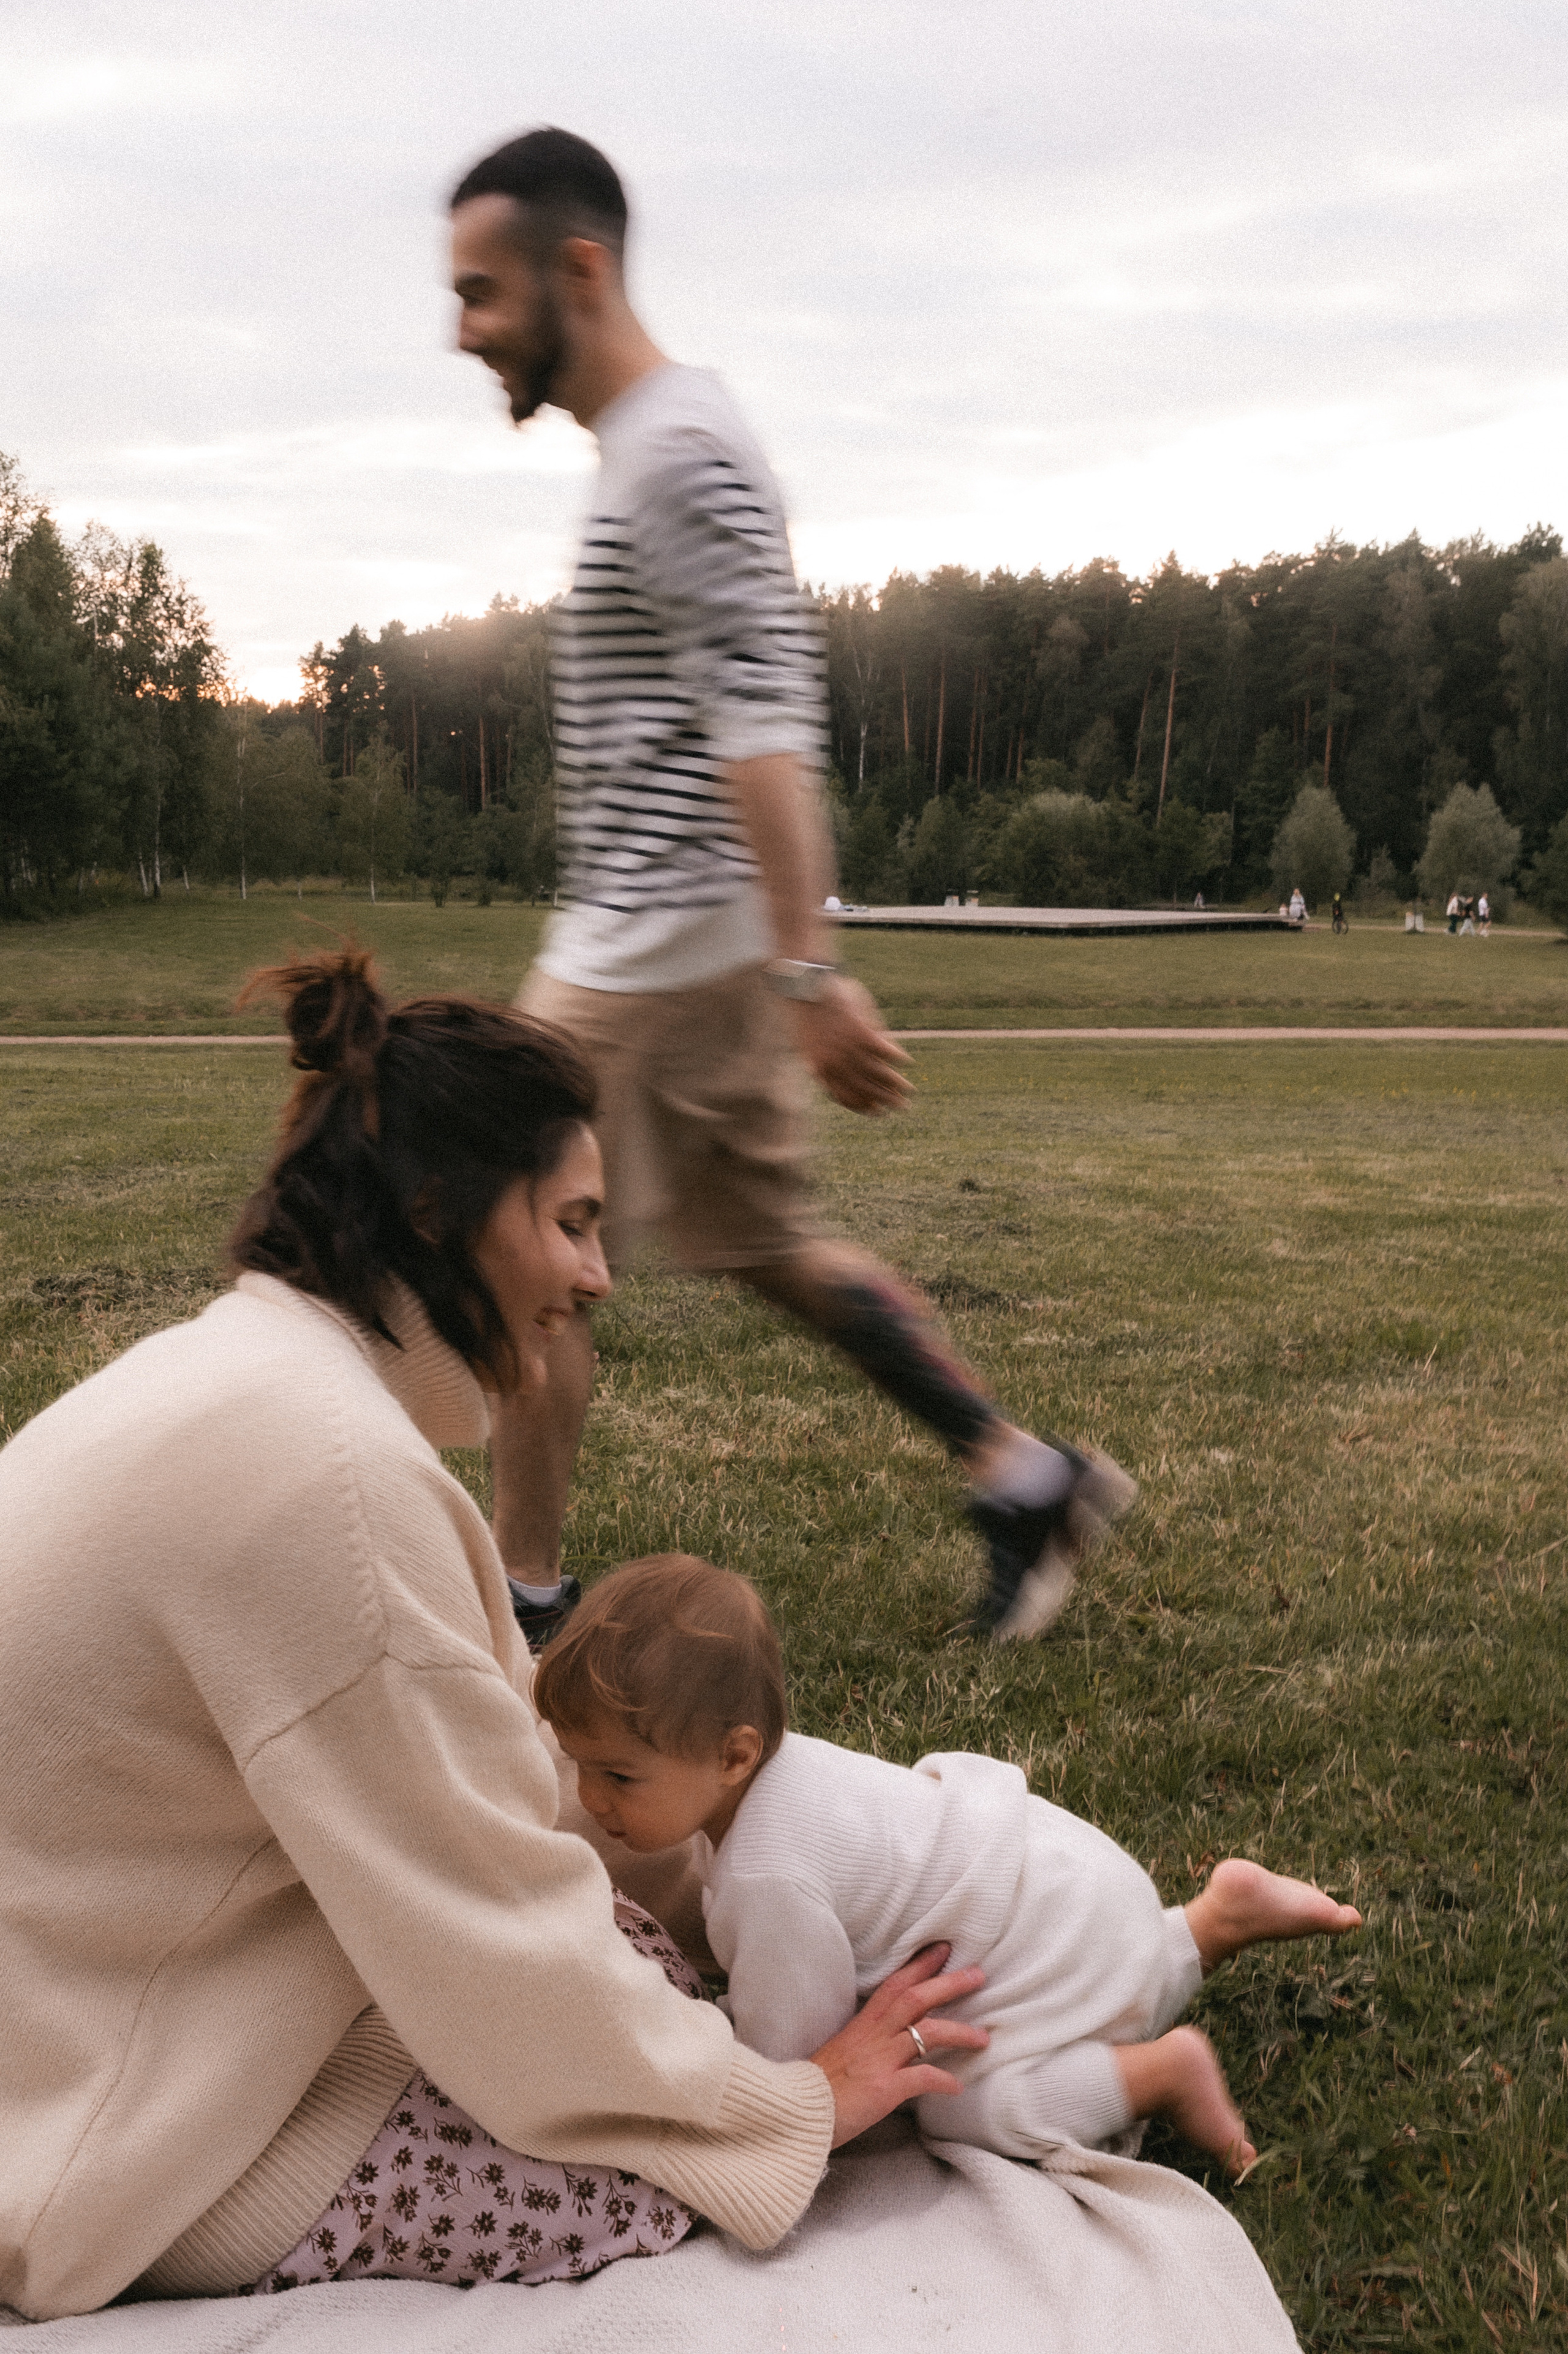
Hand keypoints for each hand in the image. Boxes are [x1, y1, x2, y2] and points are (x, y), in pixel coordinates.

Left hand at [791, 975, 913, 1115]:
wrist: (805, 987)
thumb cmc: (807, 1013)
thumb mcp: (812, 1043)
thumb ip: (826, 1062)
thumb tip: (839, 1075)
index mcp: (821, 1070)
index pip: (846, 1098)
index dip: (863, 1107)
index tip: (876, 1111)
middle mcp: (836, 1066)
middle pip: (867, 1090)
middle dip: (886, 1101)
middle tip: (902, 1107)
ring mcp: (850, 1051)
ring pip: (879, 1074)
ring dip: (897, 1085)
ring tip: (910, 1090)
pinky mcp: (863, 1034)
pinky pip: (885, 1052)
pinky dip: (898, 1058)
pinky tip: (908, 1062)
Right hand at [809, 1943, 987, 2148]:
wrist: (796, 2113)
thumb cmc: (819, 2086)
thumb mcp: (844, 2051)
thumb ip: (868, 2041)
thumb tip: (893, 2038)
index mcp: (862, 2025)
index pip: (894, 1984)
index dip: (920, 1965)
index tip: (943, 1950)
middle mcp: (873, 2036)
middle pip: (915, 1999)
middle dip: (949, 1984)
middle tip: (978, 1974)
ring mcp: (880, 2060)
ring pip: (926, 2033)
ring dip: (959, 2032)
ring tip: (983, 2038)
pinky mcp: (884, 2089)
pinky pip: (922, 2078)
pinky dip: (943, 2080)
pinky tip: (958, 2087)